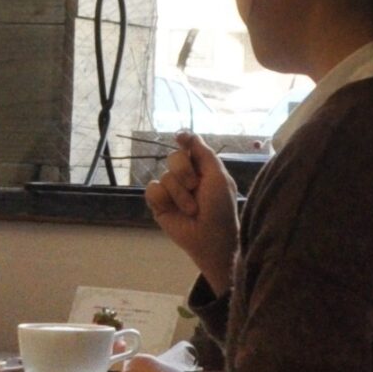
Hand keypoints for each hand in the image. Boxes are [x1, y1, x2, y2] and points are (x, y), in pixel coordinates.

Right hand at [143, 131, 237, 297]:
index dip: (184, 140)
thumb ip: (203, 153)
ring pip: (165, 176)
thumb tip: (183, 133)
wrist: (210, 237)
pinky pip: (152, 190)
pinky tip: (172, 210)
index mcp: (202, 167)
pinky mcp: (158, 203)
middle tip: (195, 187)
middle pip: (174, 158)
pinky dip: (163, 199)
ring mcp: (171, 190)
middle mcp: (185, 176)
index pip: (189, 146)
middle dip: (184, 172)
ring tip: (192, 209)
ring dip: (180, 194)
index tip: (180, 138)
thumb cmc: (220, 207)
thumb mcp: (217, 177)